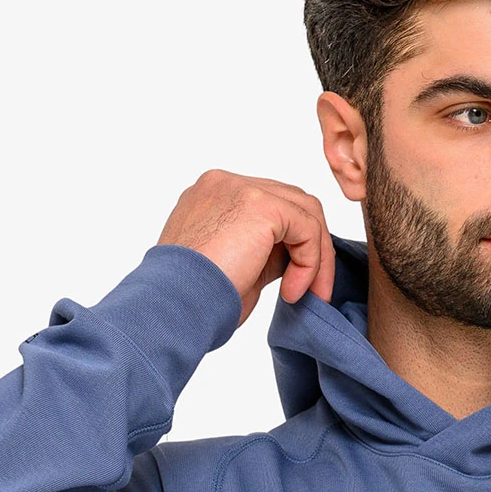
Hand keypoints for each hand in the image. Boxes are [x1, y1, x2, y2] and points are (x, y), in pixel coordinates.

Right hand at [158, 169, 336, 326]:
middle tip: (317, 291)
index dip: (295, 244)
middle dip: (313, 248)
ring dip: (316, 258)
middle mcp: (225, 184)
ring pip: (306, 212)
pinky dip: (310, 263)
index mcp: (214, 196)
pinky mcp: (259, 205)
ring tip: (310, 295)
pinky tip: (292, 292)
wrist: (174, 307)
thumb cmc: (195, 298)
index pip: (273, 206)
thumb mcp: (235, 265)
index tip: (298, 285)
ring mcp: (240, 189)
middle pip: (293, 203)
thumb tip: (298, 255)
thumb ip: (265, 249)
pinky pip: (307, 228)